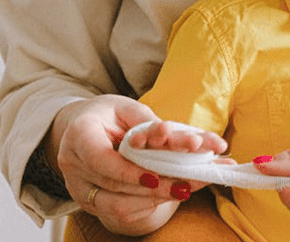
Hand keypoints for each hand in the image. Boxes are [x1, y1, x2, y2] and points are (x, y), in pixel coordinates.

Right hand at [45, 95, 225, 235]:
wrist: (81, 127)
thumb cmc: (107, 114)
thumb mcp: (125, 107)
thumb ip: (146, 123)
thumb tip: (172, 137)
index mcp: (80, 134)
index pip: (100, 159)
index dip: (127, 171)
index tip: (155, 177)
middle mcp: (74, 165)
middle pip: (114, 185)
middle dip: (152, 188)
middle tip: (185, 185)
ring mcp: (79, 188)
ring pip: (116, 206)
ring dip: (152, 200)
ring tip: (182, 190)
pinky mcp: (88, 203)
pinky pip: (117, 212)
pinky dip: (144, 205)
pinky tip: (165, 195)